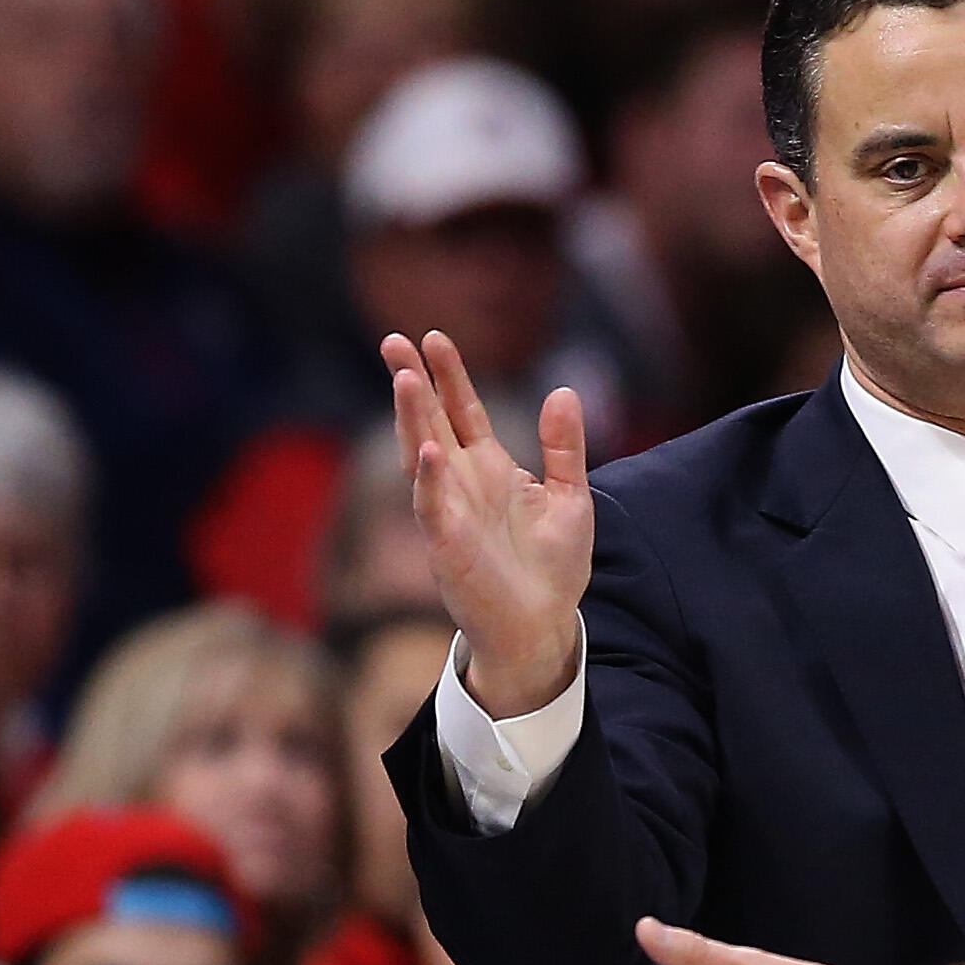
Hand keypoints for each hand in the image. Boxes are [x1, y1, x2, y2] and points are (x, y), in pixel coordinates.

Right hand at [383, 331, 590, 715]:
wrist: (544, 626)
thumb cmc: (552, 568)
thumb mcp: (571, 496)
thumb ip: (565, 447)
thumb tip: (564, 390)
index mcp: (490, 469)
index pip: (462, 411)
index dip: (449, 375)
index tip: (434, 337)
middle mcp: (462, 484)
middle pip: (431, 421)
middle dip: (413, 382)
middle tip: (394, 340)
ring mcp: (450, 513)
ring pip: (423, 455)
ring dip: (412, 418)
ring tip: (405, 377)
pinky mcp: (449, 546)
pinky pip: (434, 507)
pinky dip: (429, 479)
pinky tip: (428, 449)